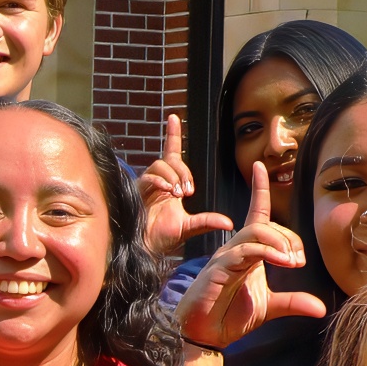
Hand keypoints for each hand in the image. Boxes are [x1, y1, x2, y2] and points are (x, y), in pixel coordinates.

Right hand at [136, 110, 212, 259]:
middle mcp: (157, 180)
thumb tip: (229, 223)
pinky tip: (168, 192)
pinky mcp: (136, 190)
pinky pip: (149, 176)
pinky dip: (160, 181)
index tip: (173, 117)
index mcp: (169, 183)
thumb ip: (208, 221)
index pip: (171, 152)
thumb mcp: (191, 227)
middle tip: (188, 191)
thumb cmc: (164, 237)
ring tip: (179, 194)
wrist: (146, 248)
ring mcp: (146, 184)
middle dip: (183, 171)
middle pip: (171, 159)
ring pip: (161, 165)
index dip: (172, 134)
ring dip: (173, 176)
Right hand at [179, 161, 329, 350]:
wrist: (206, 336)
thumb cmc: (230, 318)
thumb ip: (293, 302)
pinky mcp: (219, 269)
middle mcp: (234, 249)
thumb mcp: (270, 308)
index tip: (259, 166)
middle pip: (264, 223)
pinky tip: (282, 262)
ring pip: (255, 231)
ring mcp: (225, 257)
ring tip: (292, 262)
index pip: (254, 213)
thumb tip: (321, 308)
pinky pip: (246, 251)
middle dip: (288, 237)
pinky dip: (268, 252)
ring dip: (280, 242)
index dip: (258, 188)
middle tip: (298, 262)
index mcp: (246, 252)